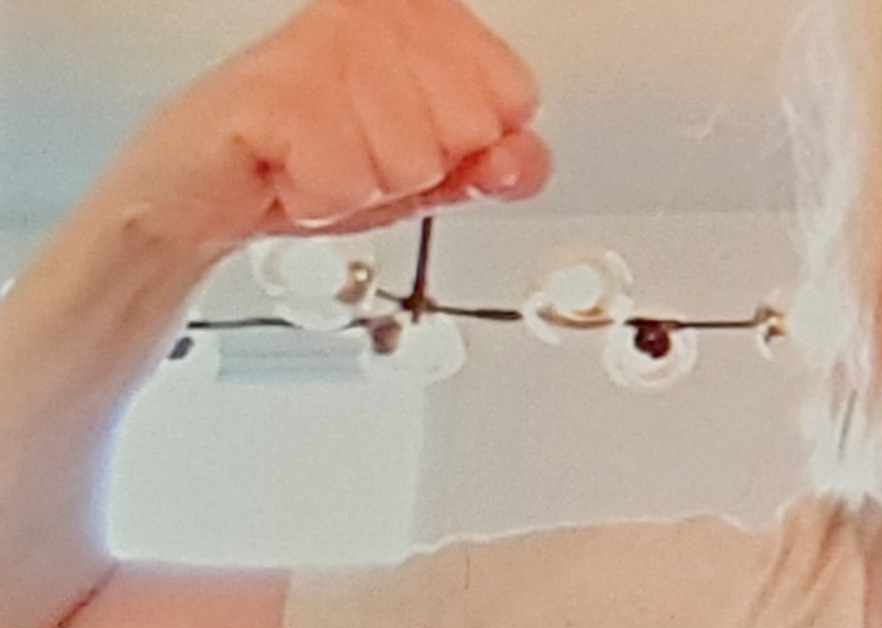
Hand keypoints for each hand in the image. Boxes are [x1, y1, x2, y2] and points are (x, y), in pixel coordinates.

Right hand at [91, 0, 548, 248]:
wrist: (204, 191)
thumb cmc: (315, 163)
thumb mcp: (431, 173)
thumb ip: (495, 166)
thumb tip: (523, 158)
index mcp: (427, 14)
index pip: (513, 99)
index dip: (470, 148)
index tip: (416, 138)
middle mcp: (378, 9)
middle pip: (467, 133)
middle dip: (416, 172)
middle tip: (356, 153)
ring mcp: (327, 38)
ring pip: (411, 162)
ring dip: (361, 187)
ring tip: (318, 158)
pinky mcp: (276, 85)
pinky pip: (348, 182)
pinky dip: (318, 200)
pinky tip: (286, 167)